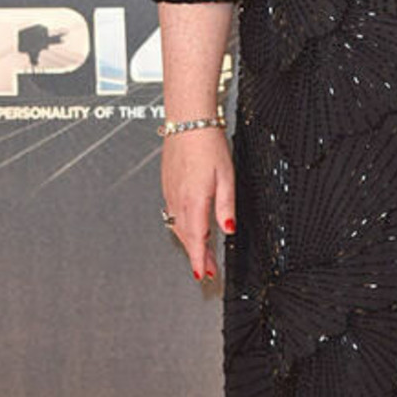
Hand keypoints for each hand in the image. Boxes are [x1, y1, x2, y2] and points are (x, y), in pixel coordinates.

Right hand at [161, 127, 234, 281]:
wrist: (188, 121)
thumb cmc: (207, 144)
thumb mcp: (227, 176)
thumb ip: (226, 205)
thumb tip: (229, 228)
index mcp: (194, 200)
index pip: (196, 239)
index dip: (199, 260)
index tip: (202, 274)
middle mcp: (178, 199)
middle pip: (186, 237)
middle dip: (197, 255)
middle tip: (206, 270)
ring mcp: (170, 192)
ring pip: (178, 226)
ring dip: (190, 242)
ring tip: (202, 253)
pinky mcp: (168, 185)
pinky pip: (173, 214)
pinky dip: (183, 227)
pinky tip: (191, 228)